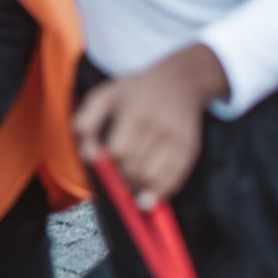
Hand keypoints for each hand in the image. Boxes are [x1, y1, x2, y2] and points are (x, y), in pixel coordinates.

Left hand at [74, 43, 229, 206]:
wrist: (182, 80)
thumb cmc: (136, 90)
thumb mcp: (104, 95)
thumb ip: (86, 122)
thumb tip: (86, 154)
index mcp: (136, 112)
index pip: (121, 151)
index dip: (107, 163)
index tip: (102, 163)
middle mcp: (160, 126)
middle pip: (137, 168)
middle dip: (122, 178)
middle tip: (116, 175)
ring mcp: (177, 139)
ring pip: (155, 178)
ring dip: (138, 187)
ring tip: (130, 182)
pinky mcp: (191, 149)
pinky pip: (175, 179)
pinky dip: (160, 192)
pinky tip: (148, 197)